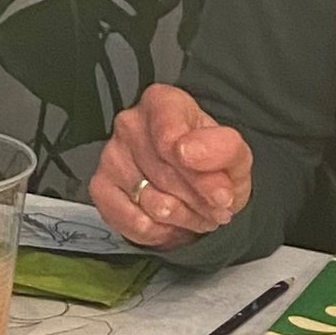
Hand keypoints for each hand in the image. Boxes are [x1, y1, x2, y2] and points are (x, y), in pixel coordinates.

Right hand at [90, 84, 252, 246]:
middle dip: (199, 201)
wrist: (193, 184)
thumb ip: (223, 149)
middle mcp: (130, 123)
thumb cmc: (208, 164)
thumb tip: (191, 155)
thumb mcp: (234, 155)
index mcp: (163, 103)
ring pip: (153, 203)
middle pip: (166, 175)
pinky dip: (160, 231)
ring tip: (196, 213)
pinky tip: (171, 221)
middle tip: (215, 208)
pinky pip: (135, 223)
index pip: (172, 140)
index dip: (202, 176)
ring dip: (184, 218)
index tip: (222, 194)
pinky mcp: (100, 187)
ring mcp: (111, 156)